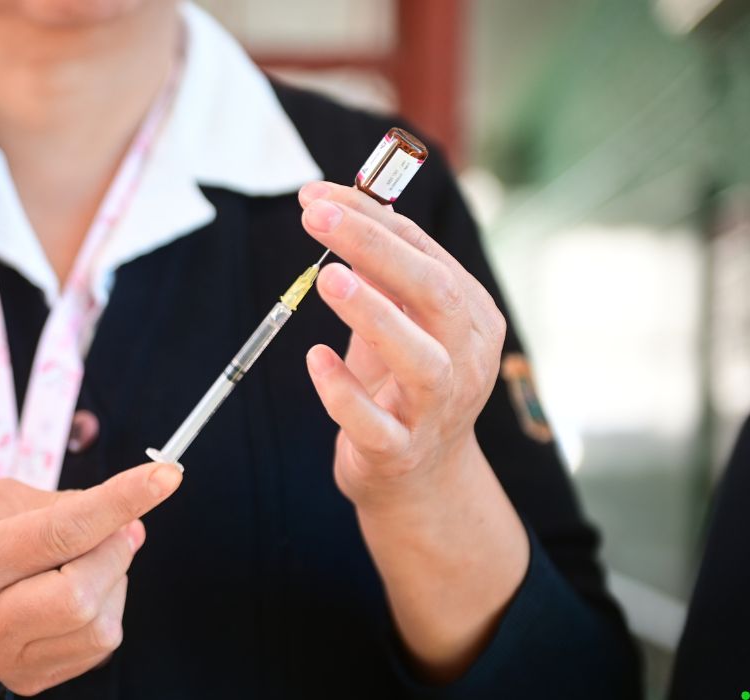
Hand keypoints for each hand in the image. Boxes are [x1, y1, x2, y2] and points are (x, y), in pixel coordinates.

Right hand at [0, 463, 182, 695]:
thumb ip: (56, 504)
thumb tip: (125, 521)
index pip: (59, 534)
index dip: (119, 501)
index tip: (165, 475)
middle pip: (82, 593)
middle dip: (115, 547)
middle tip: (117, 520)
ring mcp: (5, 659)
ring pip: (99, 624)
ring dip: (112, 577)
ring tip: (82, 555)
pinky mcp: (28, 679)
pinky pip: (98, 644)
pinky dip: (105, 604)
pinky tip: (75, 584)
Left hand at [297, 181, 505, 514]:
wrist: (420, 480)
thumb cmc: (403, 384)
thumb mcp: (400, 322)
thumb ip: (380, 270)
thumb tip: (339, 202)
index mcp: (471, 316)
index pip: (424, 253)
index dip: (370, 219)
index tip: (315, 195)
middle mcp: (466, 359)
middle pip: (434, 293)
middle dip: (375, 248)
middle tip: (315, 216)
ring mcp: (437, 409)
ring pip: (420, 360)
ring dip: (373, 316)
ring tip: (329, 280)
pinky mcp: (400, 452)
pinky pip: (374, 424)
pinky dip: (344, 392)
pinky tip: (315, 359)